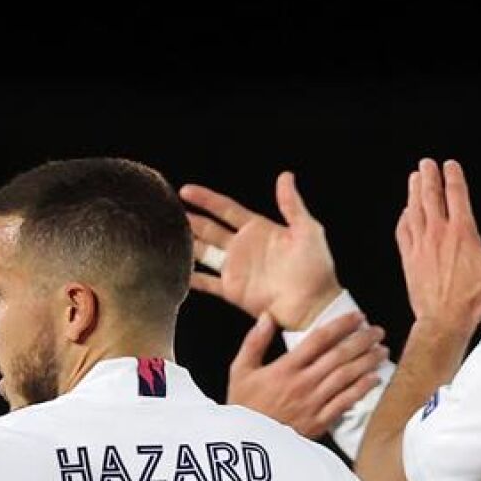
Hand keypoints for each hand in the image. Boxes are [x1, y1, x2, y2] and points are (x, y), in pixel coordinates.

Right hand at [181, 172, 342, 329]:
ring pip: (203, 252)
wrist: (314, 304)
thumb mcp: (307, 230)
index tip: (186, 190)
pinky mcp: (233, 290)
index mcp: (259, 229)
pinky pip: (207, 282)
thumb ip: (292, 204)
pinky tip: (175, 271)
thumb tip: (285, 176)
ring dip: (187, 244)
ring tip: (165, 235)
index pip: (226, 209)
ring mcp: (237, 269)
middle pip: (209, 229)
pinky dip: (191, 278)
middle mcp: (244, 247)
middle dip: (190, 220)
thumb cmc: (316, 268)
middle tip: (167, 211)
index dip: (206, 199)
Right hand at [227, 311, 387, 437]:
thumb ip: (254, 342)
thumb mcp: (240, 371)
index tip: (357, 316)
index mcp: (285, 368)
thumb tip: (268, 316)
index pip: (319, 339)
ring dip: (367, 362)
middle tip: (378, 331)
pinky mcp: (319, 422)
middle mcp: (303, 383)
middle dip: (362, 340)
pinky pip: (345, 402)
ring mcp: (313, 403)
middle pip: (339, 356)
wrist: (244, 446)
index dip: (341, 325)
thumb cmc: (242, 406)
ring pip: (346, 377)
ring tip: (382, 350)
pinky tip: (375, 378)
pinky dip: (362, 389)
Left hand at [395, 158, 480, 331]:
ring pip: (414, 210)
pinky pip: (403, 231)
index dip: (453, 176)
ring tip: (414, 178)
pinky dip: (404, 217)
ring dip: (414, 191)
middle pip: (430, 196)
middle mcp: (438, 234)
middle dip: (428, 176)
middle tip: (426, 164)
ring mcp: (420, 245)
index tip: (450, 166)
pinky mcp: (409, 259)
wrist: (444, 321)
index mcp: (462, 233)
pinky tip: (405, 213)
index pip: (455, 195)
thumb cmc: (473, 299)